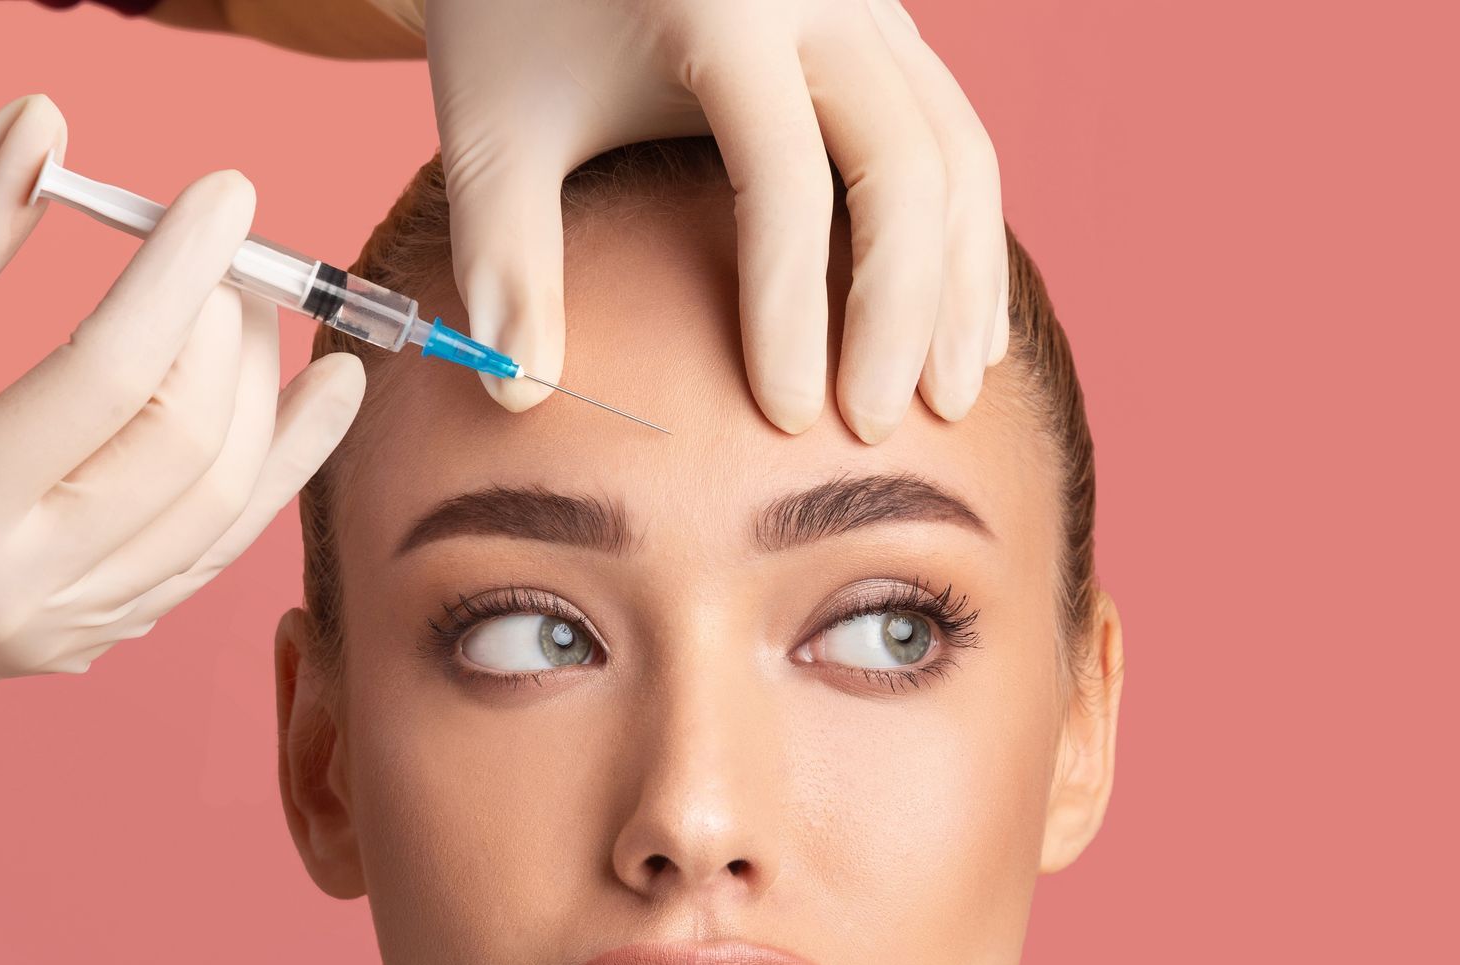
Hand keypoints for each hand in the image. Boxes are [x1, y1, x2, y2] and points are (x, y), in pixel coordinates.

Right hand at [0, 94, 364, 733]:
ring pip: (223, 511)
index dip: (177, 274)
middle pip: (183, 446)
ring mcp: (70, 630)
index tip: (226, 196)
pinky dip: (268, 472)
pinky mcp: (96, 643)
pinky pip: (212, 554)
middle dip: (229, 332)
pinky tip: (310, 401)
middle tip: (234, 252)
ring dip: (269, 400)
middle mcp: (22, 588)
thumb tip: (47, 126)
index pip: (105, 377)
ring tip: (266, 310)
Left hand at [425, 0, 1007, 441]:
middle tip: (874, 427)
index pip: (786, 185)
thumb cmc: (514, 22)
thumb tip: (519, 393)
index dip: (792, 314)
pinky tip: (958, 334)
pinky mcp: (888, 25)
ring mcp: (870, 3)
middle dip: (901, 313)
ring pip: (957, 153)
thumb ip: (505, 258)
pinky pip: (955, 136)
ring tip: (946, 400)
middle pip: (906, 168)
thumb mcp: (492, 130)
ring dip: (962, 285)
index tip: (786, 421)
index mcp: (721, 8)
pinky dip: (966, 240)